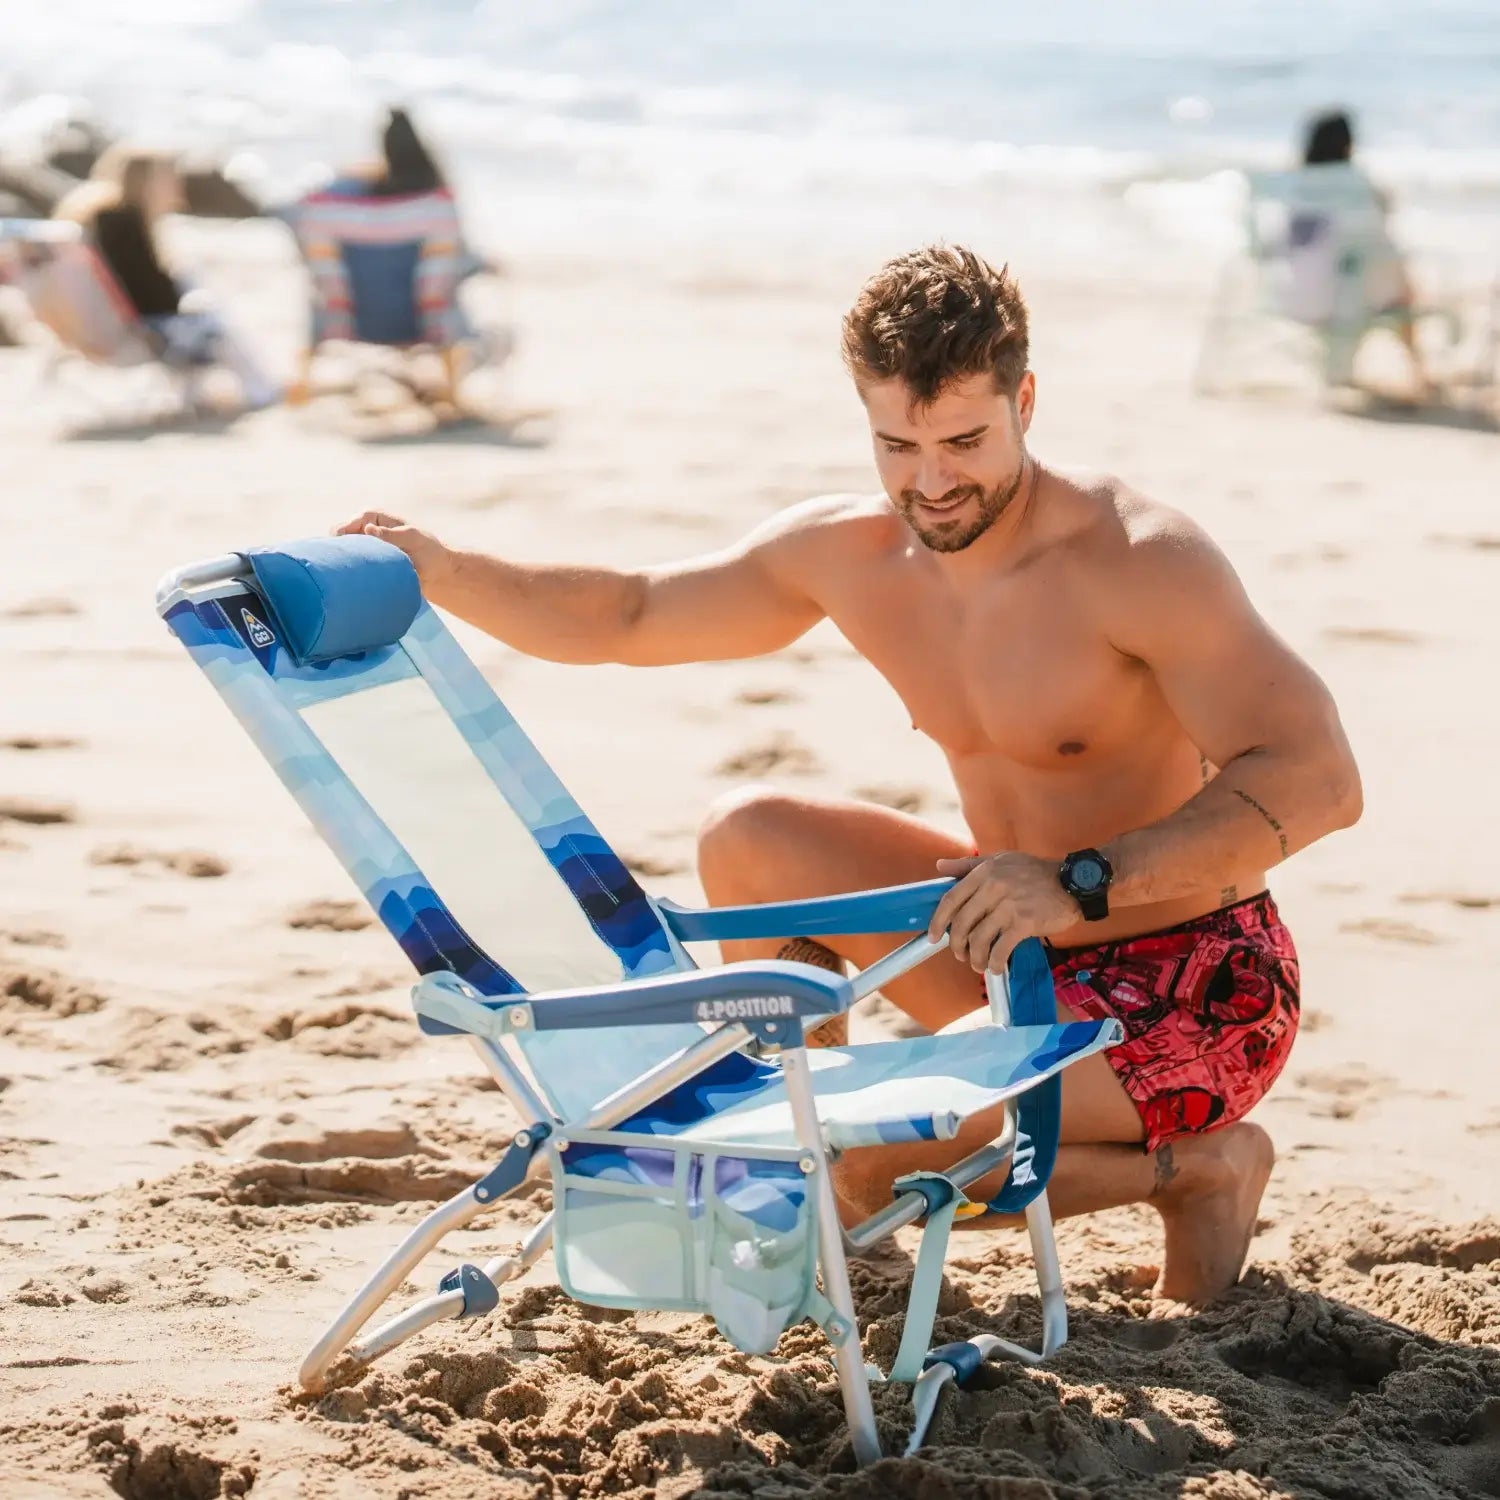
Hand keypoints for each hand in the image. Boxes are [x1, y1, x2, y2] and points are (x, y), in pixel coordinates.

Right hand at [333, 511, 449, 587]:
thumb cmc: (429, 551)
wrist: (439, 575)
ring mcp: (367, 549)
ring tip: (342, 569)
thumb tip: (369, 529)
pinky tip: (346, 577)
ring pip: (346, 552)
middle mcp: (369, 531)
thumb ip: (391, 534)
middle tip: (338, 557)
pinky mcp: (368, 565)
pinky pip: (352, 566)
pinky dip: (349, 570)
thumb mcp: (413, 538)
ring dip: (344, 559)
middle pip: (345, 535)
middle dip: (340, 545)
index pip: (357, 519)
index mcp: (378, 518)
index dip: (347, 529)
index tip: (341, 540)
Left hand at [928, 851, 1078, 973]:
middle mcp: (994, 887)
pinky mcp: (1025, 923)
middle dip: (956, 945)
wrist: (1073, 883)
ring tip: (978, 964)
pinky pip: (1001, 949)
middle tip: (960, 955)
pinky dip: (994, 962)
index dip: (938, 921)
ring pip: (979, 939)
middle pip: (962, 923)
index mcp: (984, 872)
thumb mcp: (1000, 860)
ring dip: (975, 958)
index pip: (951, 899)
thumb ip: (968, 865)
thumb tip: (939, 866)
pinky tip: (995, 967)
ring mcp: (1009, 905)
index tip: (933, 936)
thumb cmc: (1035, 872)